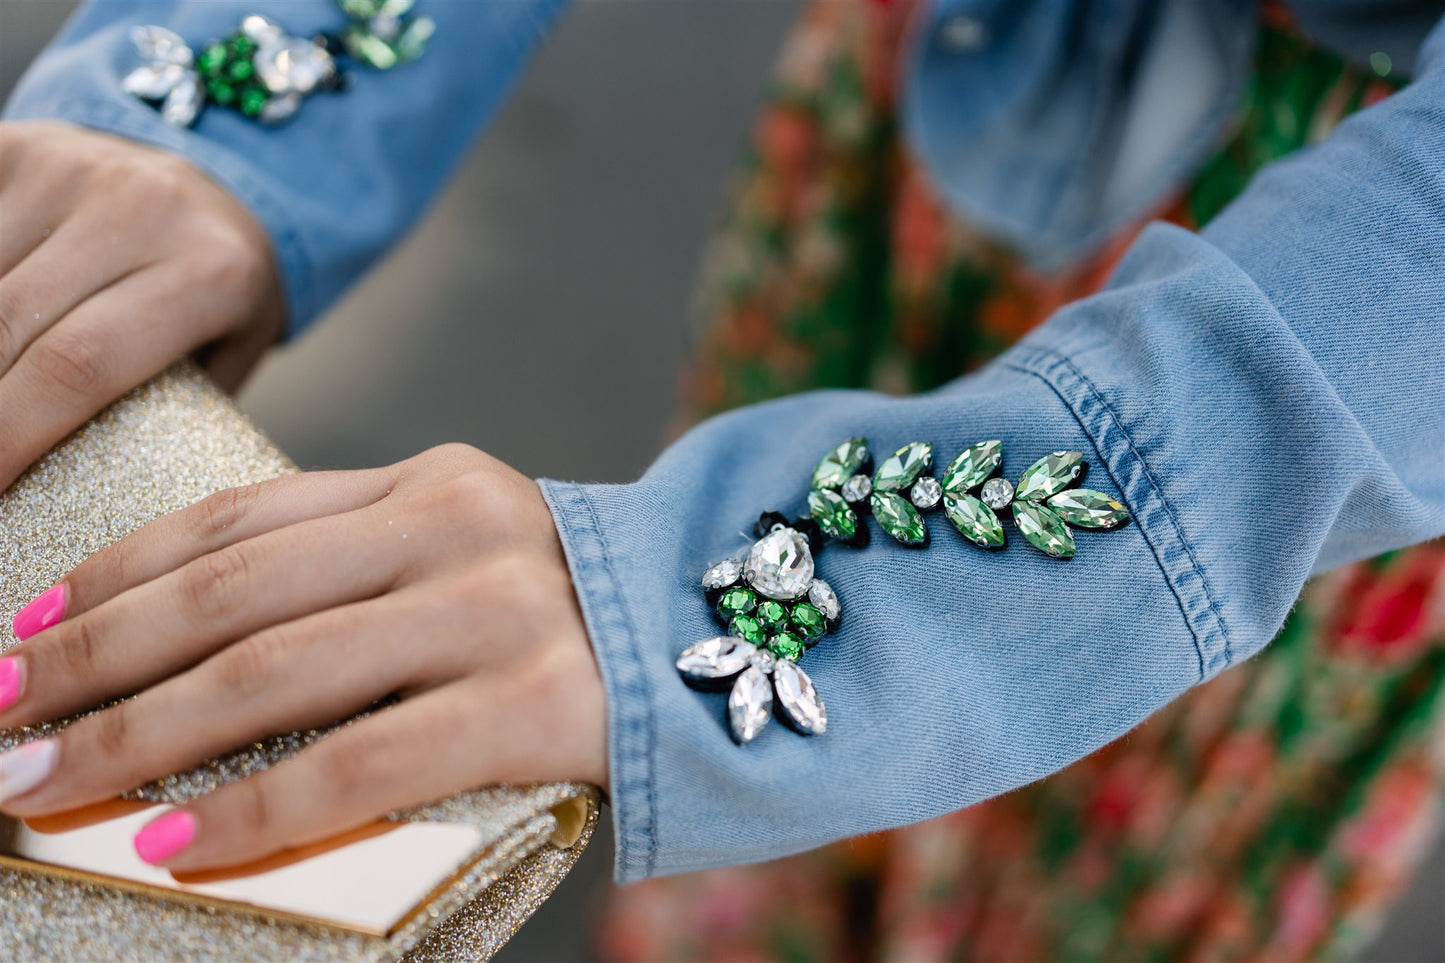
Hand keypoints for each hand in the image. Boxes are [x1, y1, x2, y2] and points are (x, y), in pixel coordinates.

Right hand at [0, 120, 282, 488]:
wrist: (222, 171)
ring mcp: (68, 167)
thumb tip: (110, 512)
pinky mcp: (13, 144)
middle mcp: (136, 209)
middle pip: (6, 326)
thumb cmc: (221, 287)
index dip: (9, 436)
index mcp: (209, 272)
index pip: (80, 367)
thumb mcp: (231, 350)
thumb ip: (178, 414)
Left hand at [0, 444, 606, 871]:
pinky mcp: (538, 706)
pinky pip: (364, 764)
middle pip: (236, 588)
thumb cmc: (572, 622)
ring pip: (280, 670)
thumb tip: (199, 650)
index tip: (29, 625)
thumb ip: (361, 573)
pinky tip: (176, 846)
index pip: (242, 513)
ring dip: (142, 732)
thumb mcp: (468, 559)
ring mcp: (501, 612)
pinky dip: (257, 810)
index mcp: (433, 481)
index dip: (120, 570)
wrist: (727, 648)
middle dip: (96, 657)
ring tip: (44, 781)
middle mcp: (461, 527)